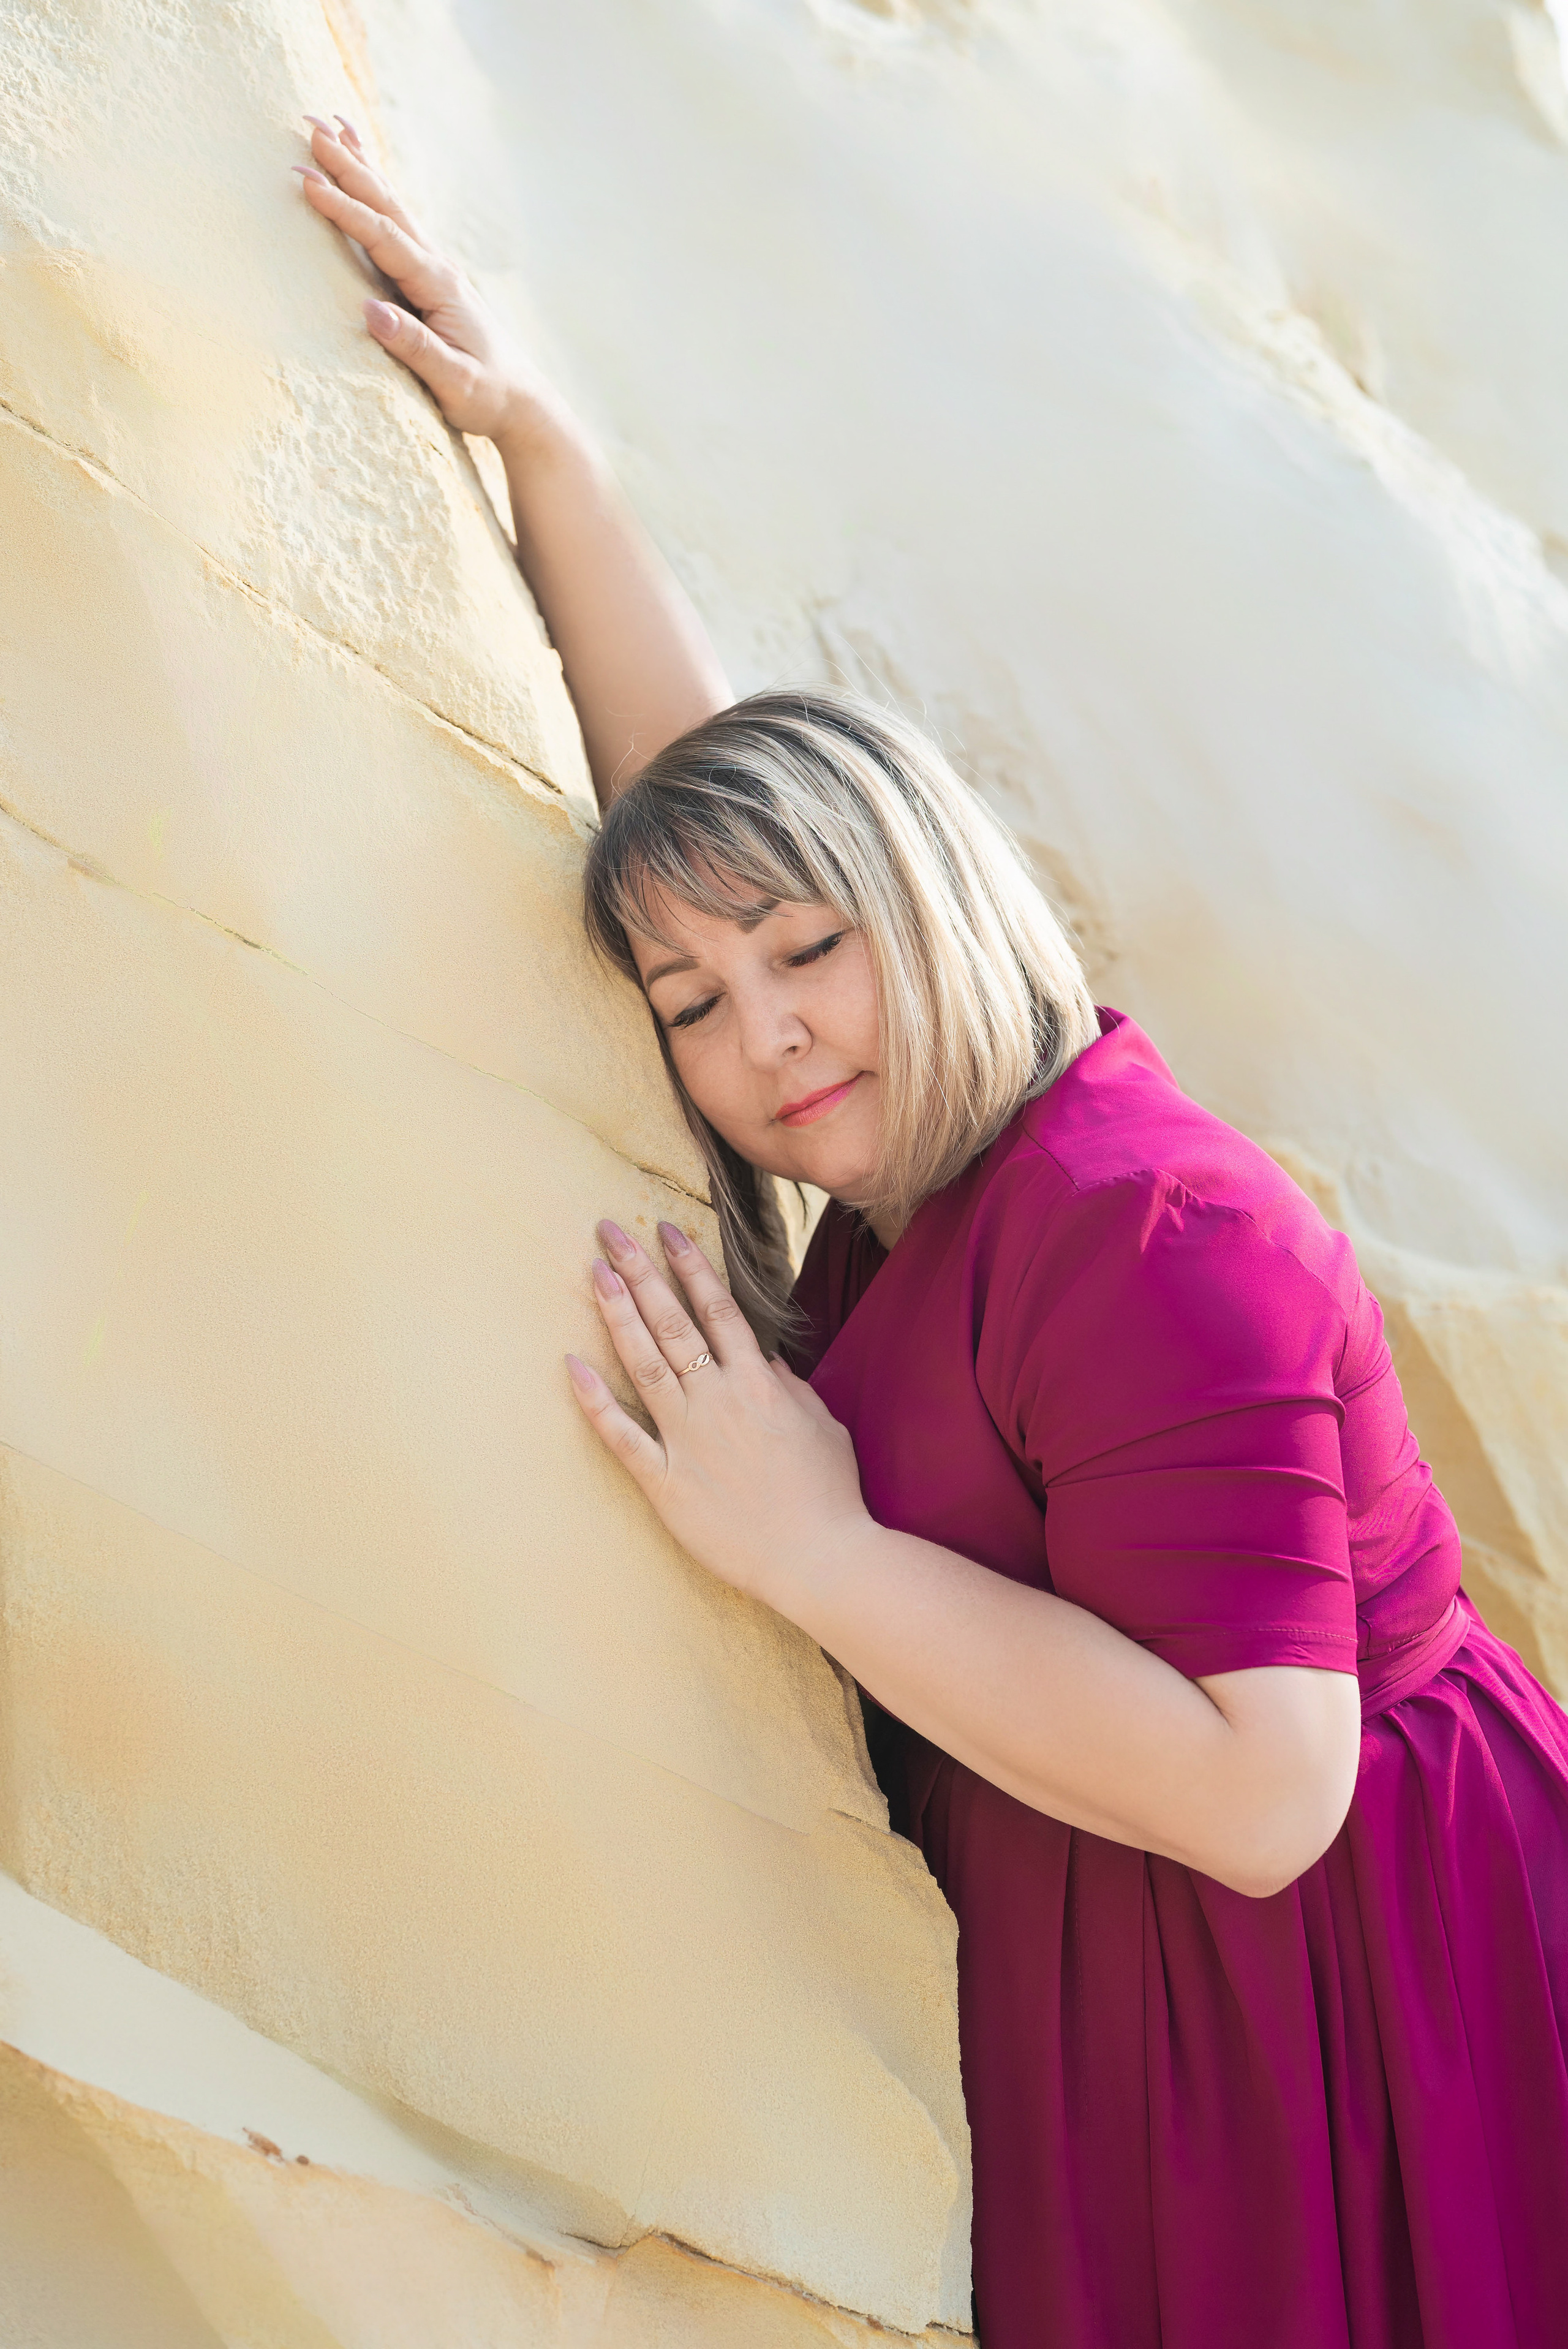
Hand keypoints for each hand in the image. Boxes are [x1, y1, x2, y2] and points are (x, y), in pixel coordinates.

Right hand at [294, 114, 565, 447]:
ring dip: (359, 166)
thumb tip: (371, 311)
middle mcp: (437, 267)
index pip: (383, 238)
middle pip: (387, 205)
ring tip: (329, 126)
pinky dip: (375, 191)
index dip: (345, 209)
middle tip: (310, 127)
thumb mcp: (454, 382)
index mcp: (439, 285)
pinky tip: (362, 169)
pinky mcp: (428, 277)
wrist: (520, 401)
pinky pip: (395, 223)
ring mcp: (433, 268)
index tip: (308, 181)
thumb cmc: (486, 396)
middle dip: (348, 166)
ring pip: (391, 205)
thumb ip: (416, 349)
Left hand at [568, 1220, 871, 1609]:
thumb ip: (789, 1386)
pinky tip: (572, 1366)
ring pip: (644, 1364)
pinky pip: (622, 1436)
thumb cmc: (829, 1493)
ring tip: (594, 1274)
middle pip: (672, 1323)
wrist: (820, 1559)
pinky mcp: (666, 1483)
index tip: (665, 1230)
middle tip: (608, 1232)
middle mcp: (719, 1401)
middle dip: (639, 1272)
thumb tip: (765, 1359)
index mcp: (759, 1383)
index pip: (718, 1308)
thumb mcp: (821, 1423)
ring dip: (618, 1315)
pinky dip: (595, 1401)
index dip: (689, 1266)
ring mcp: (688, 1440)